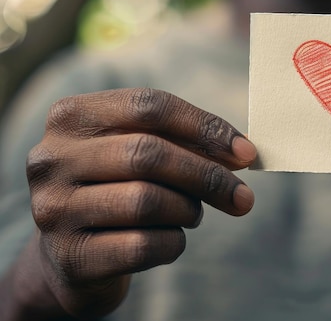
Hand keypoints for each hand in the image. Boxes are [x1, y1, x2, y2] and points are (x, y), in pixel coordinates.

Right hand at [21, 88, 255, 318]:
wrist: (72, 256)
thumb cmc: (118, 190)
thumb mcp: (139, 155)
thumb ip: (183, 144)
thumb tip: (243, 153)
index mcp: (72, 118)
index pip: (148, 106)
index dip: (205, 127)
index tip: (247, 153)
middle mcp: (52, 158)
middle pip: (148, 153)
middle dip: (208, 176)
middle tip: (243, 197)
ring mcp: (53, 209)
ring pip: (146, 201)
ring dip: (188, 210)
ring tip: (191, 214)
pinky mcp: (70, 256)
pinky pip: (144, 246)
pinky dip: (174, 243)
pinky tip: (171, 240)